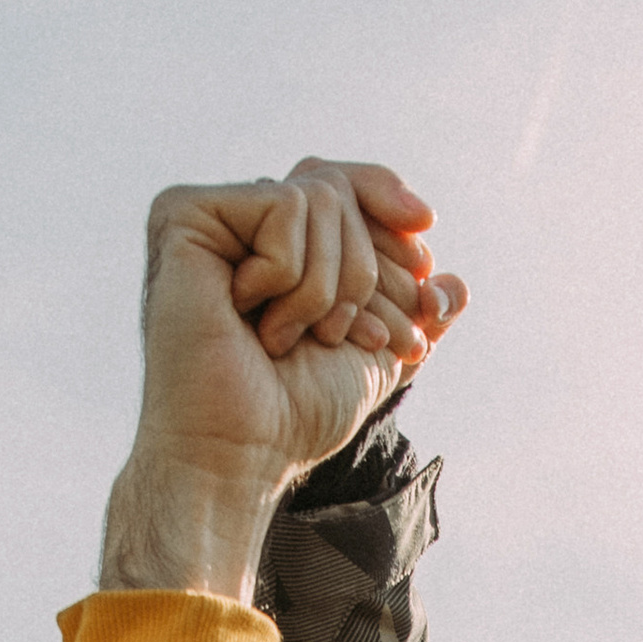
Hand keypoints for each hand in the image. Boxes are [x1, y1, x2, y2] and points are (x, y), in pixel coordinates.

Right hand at [98, 159, 471, 599]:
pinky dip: (289, 275)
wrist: (242, 453)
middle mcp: (240, 221)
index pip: (351, 189)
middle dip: (366, 274)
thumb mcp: (376, 358)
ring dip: (326, 288)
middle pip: (339, 190)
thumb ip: (414, 314)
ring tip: (287, 339)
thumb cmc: (295, 416)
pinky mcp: (184, 213)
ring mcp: (209, 214)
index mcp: (276, 244)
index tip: (425, 287)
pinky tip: (252, 319)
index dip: (396, 224)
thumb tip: (458, 285)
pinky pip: (284, 206)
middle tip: (349, 338)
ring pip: (317, 198)